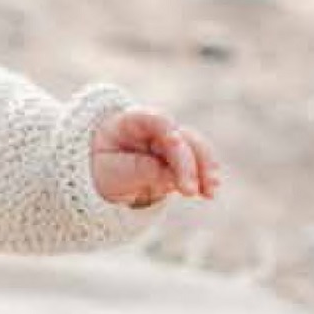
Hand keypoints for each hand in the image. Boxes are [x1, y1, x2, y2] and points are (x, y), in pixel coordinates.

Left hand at [91, 108, 220, 207]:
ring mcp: (172, 144)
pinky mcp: (180, 161)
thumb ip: (140, 170)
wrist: (104, 172)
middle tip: (189, 191)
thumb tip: (170, 176)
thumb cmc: (104, 166)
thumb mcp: (111, 172)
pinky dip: (204, 178)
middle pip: (182, 138)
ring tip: (209, 192)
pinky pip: (198, 165)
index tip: (175, 143)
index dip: (168, 130)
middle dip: (189, 163)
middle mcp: (158, 129)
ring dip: (205, 169)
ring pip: (196, 149)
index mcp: (133, 122)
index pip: (156, 120)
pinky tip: (209, 193)